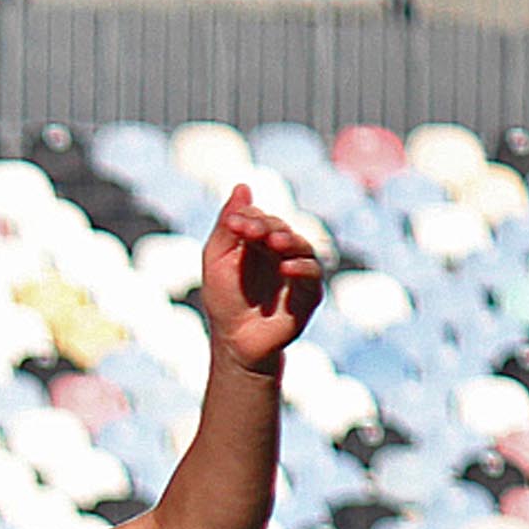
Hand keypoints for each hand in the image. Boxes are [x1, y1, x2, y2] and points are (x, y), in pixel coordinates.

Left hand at [199, 184, 322, 375]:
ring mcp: (297, 272)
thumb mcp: (216, 260)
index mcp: (260, 241)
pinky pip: (312, 276)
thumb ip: (227, 226)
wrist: (234, 341)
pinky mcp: (309, 294)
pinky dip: (301, 269)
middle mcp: (282, 252)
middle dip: (267, 228)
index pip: (261, 219)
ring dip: (288, 241)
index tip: (235, 225)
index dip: (250, 218)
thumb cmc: (224, 300)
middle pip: (282, 229)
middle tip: (251, 231)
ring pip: (302, 247)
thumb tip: (242, 186)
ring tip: (273, 242)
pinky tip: (286, 267)